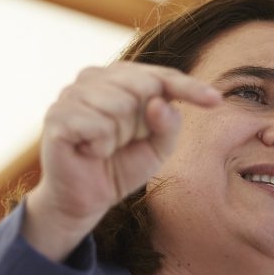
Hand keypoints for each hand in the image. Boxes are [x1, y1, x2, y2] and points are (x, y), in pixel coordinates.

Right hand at [22, 63, 219, 260]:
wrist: (86, 200)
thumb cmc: (121, 165)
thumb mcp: (158, 148)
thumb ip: (168, 124)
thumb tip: (159, 102)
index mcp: (119, 77)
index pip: (161, 74)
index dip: (190, 87)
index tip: (216, 101)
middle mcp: (93, 77)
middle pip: (143, 86)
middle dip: (142, 123)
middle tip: (123, 142)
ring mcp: (71, 93)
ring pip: (120, 106)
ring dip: (119, 137)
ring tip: (103, 146)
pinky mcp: (57, 116)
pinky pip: (98, 125)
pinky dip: (100, 146)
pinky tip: (88, 151)